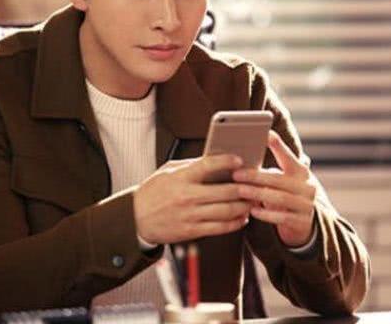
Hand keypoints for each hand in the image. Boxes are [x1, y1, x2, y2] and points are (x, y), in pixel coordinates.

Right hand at [133, 154, 250, 243]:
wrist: (136, 218)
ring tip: (251, 200)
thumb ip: (190, 165)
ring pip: (226, 211)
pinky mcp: (192, 231)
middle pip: (224, 191)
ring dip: (243, 206)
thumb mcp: (167, 171)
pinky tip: (241, 217)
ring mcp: (190, 215)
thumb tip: (214, 159)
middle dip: (244, 187)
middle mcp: (186, 196)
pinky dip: (235, 223)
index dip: (226, 161)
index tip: (239, 160)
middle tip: (254, 183)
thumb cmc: (153, 191)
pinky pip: (220, 227)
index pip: (207, 165)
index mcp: (180, 178)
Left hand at [232, 130, 316, 246]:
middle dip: (255, 176)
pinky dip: (266, 214)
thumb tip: (243, 155)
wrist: (305, 223)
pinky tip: (252, 210)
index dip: (278, 145)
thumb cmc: (285, 194)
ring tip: (240, 191)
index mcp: (301, 172)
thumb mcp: (283, 180)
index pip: (288, 156)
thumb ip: (270, 170)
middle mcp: (307, 186)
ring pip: (280, 197)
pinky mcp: (303, 222)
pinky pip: (283, 217)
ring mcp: (307, 205)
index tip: (265, 134)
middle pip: (278, 179)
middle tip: (236, 174)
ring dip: (258, 194)